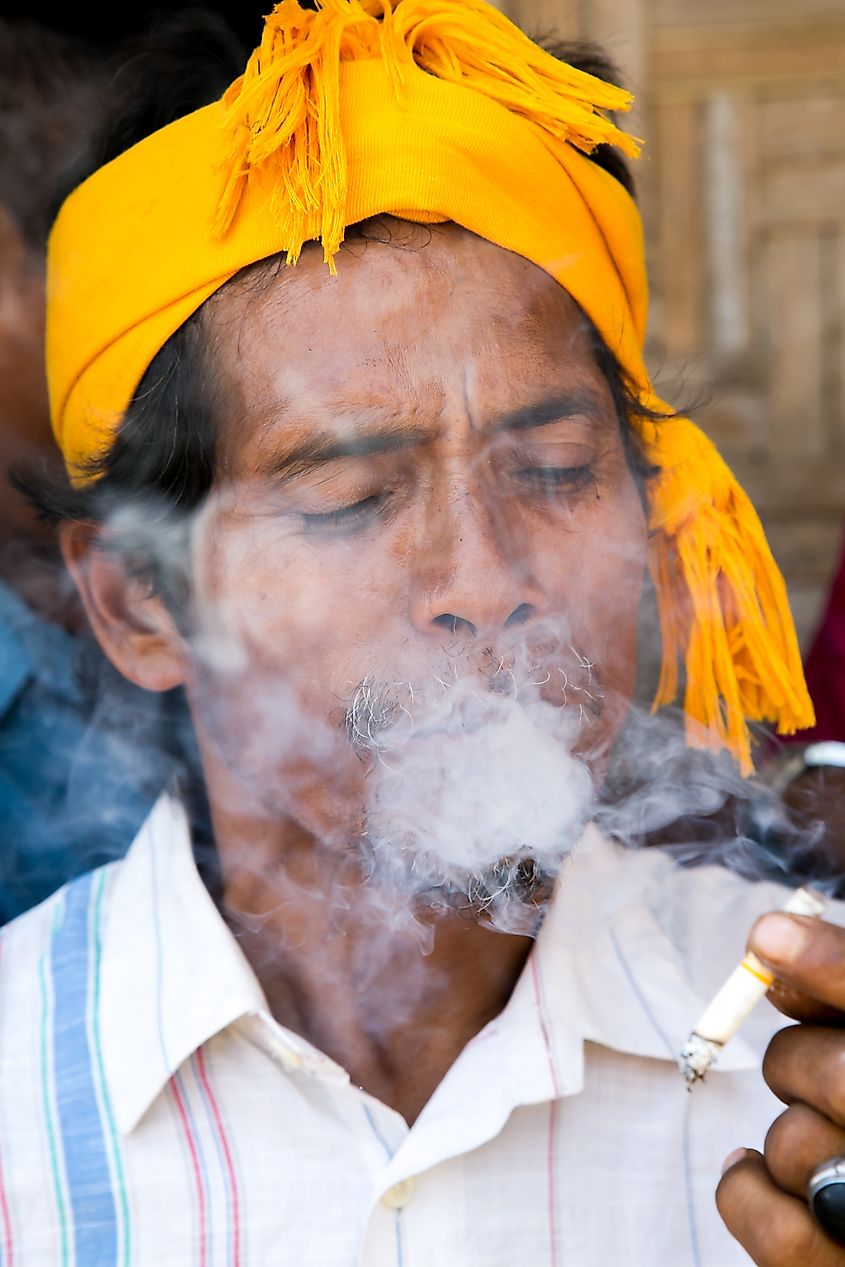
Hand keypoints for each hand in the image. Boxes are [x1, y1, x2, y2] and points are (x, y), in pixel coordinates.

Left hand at [716, 910, 844, 1264]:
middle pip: (841, 1077)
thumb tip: (771, 944)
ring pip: (794, 1144)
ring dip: (787, 1138)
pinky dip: (745, 1189)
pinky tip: (759, 1175)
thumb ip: (842, 996)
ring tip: (824, 1153)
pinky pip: (766, 1216)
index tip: (766, 935)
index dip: (829, 965)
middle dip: (799, 1064)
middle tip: (808, 1074)